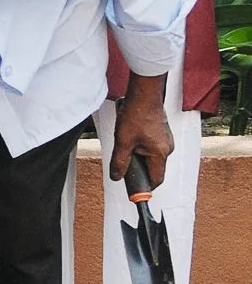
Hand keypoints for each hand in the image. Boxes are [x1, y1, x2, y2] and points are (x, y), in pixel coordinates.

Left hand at [110, 72, 174, 187]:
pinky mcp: (161, 132)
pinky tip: (131, 136)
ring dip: (138, 155)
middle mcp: (167, 148)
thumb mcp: (123, 141)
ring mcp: (166, 139)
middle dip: (138, 168)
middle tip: (124, 163)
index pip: (156, 179)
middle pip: (153, 168)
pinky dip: (140, 145)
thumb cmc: (136, 114)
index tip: (134, 189)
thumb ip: (119, 162)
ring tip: (126, 144)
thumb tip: (116, 177)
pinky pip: (151, 145)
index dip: (145, 186)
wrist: (144, 93)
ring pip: (151, 156)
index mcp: (160, 154)